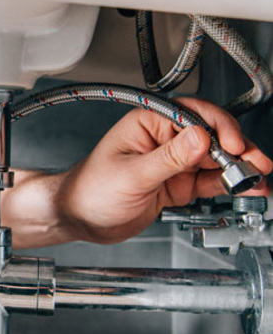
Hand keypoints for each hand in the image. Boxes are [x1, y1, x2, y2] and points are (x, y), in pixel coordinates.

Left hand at [56, 97, 271, 243]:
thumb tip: (199, 138)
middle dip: (237, 148)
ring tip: (257, 177)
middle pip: (211, 135)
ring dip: (238, 167)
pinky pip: (210, 180)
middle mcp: (163, 138)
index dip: (217, 127)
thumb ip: (167, 159)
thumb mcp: (131, 175)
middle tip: (255, 163)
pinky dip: (229, 184)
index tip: (232, 144)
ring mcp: (173, 162)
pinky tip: (245, 187)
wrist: (79, 219)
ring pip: (216, 159)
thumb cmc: (90, 190)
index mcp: (147, 123)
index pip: (192, 114)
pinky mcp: (178, 184)